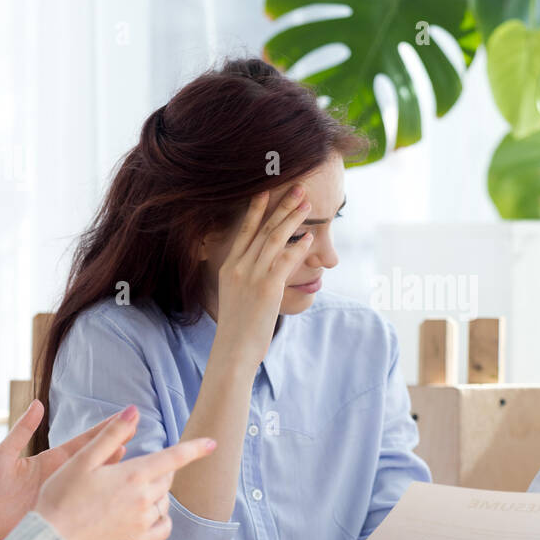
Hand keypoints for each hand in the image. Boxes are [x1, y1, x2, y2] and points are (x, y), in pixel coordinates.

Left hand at [0, 400, 128, 539]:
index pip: (83, 443)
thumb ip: (20, 433)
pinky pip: (85, 509)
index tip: (125, 417)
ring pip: (95, 485)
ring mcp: (61, 499)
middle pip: (95, 462)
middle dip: (117, 448)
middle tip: (137, 434)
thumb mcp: (0, 459)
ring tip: (135, 460)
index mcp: (47, 462)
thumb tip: (37, 404)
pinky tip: (118, 495)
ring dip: (113, 473)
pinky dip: (102, 502)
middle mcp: (59, 479)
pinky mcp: (59, 517)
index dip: (104, 430)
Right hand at [35, 405, 216, 539]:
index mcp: (133, 475)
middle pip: (166, 479)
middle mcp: (145, 499)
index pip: (175, 457)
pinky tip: (142, 516)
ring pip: (163, 502)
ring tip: (123, 497)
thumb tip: (134, 410)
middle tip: (125, 475)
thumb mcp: (82, 460)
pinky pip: (163, 527)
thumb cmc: (61, 496)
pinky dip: (159, 519)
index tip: (213, 443)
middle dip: (156, 472)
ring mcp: (143, 523)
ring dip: (154, 495)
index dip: (196, 448)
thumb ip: (112, 435)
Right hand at [212, 186, 313, 365]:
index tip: (265, 190)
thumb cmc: (237, 330)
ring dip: (293, 218)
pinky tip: (310, 236)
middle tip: (297, 188)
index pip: (244, 231)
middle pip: (262, 229)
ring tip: (307, 203)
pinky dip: (299, 246)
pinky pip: (285, 260)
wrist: (232, 351)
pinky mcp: (267, 289)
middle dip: (281, 206)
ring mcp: (252, 276)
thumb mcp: (234, 298)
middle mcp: (238, 267)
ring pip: (274, 239)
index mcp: (229, 267)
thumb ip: (244, 281)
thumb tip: (259, 276)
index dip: (255, 209)